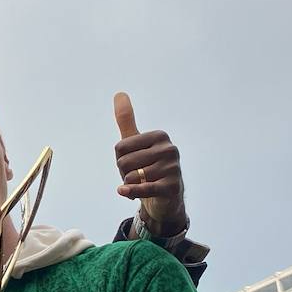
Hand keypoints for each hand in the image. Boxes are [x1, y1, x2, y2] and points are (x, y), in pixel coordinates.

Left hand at [113, 91, 188, 238]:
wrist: (166, 198)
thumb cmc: (148, 168)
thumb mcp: (136, 143)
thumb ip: (126, 121)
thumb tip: (119, 93)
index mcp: (159, 136)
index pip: (119, 148)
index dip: (120, 161)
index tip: (134, 164)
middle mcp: (169, 149)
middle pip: (123, 162)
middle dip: (124, 174)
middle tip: (138, 177)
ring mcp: (173, 168)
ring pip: (130, 177)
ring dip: (130, 185)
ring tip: (143, 185)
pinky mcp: (172, 187)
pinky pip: (142, 188)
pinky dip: (130, 192)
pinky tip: (125, 193)